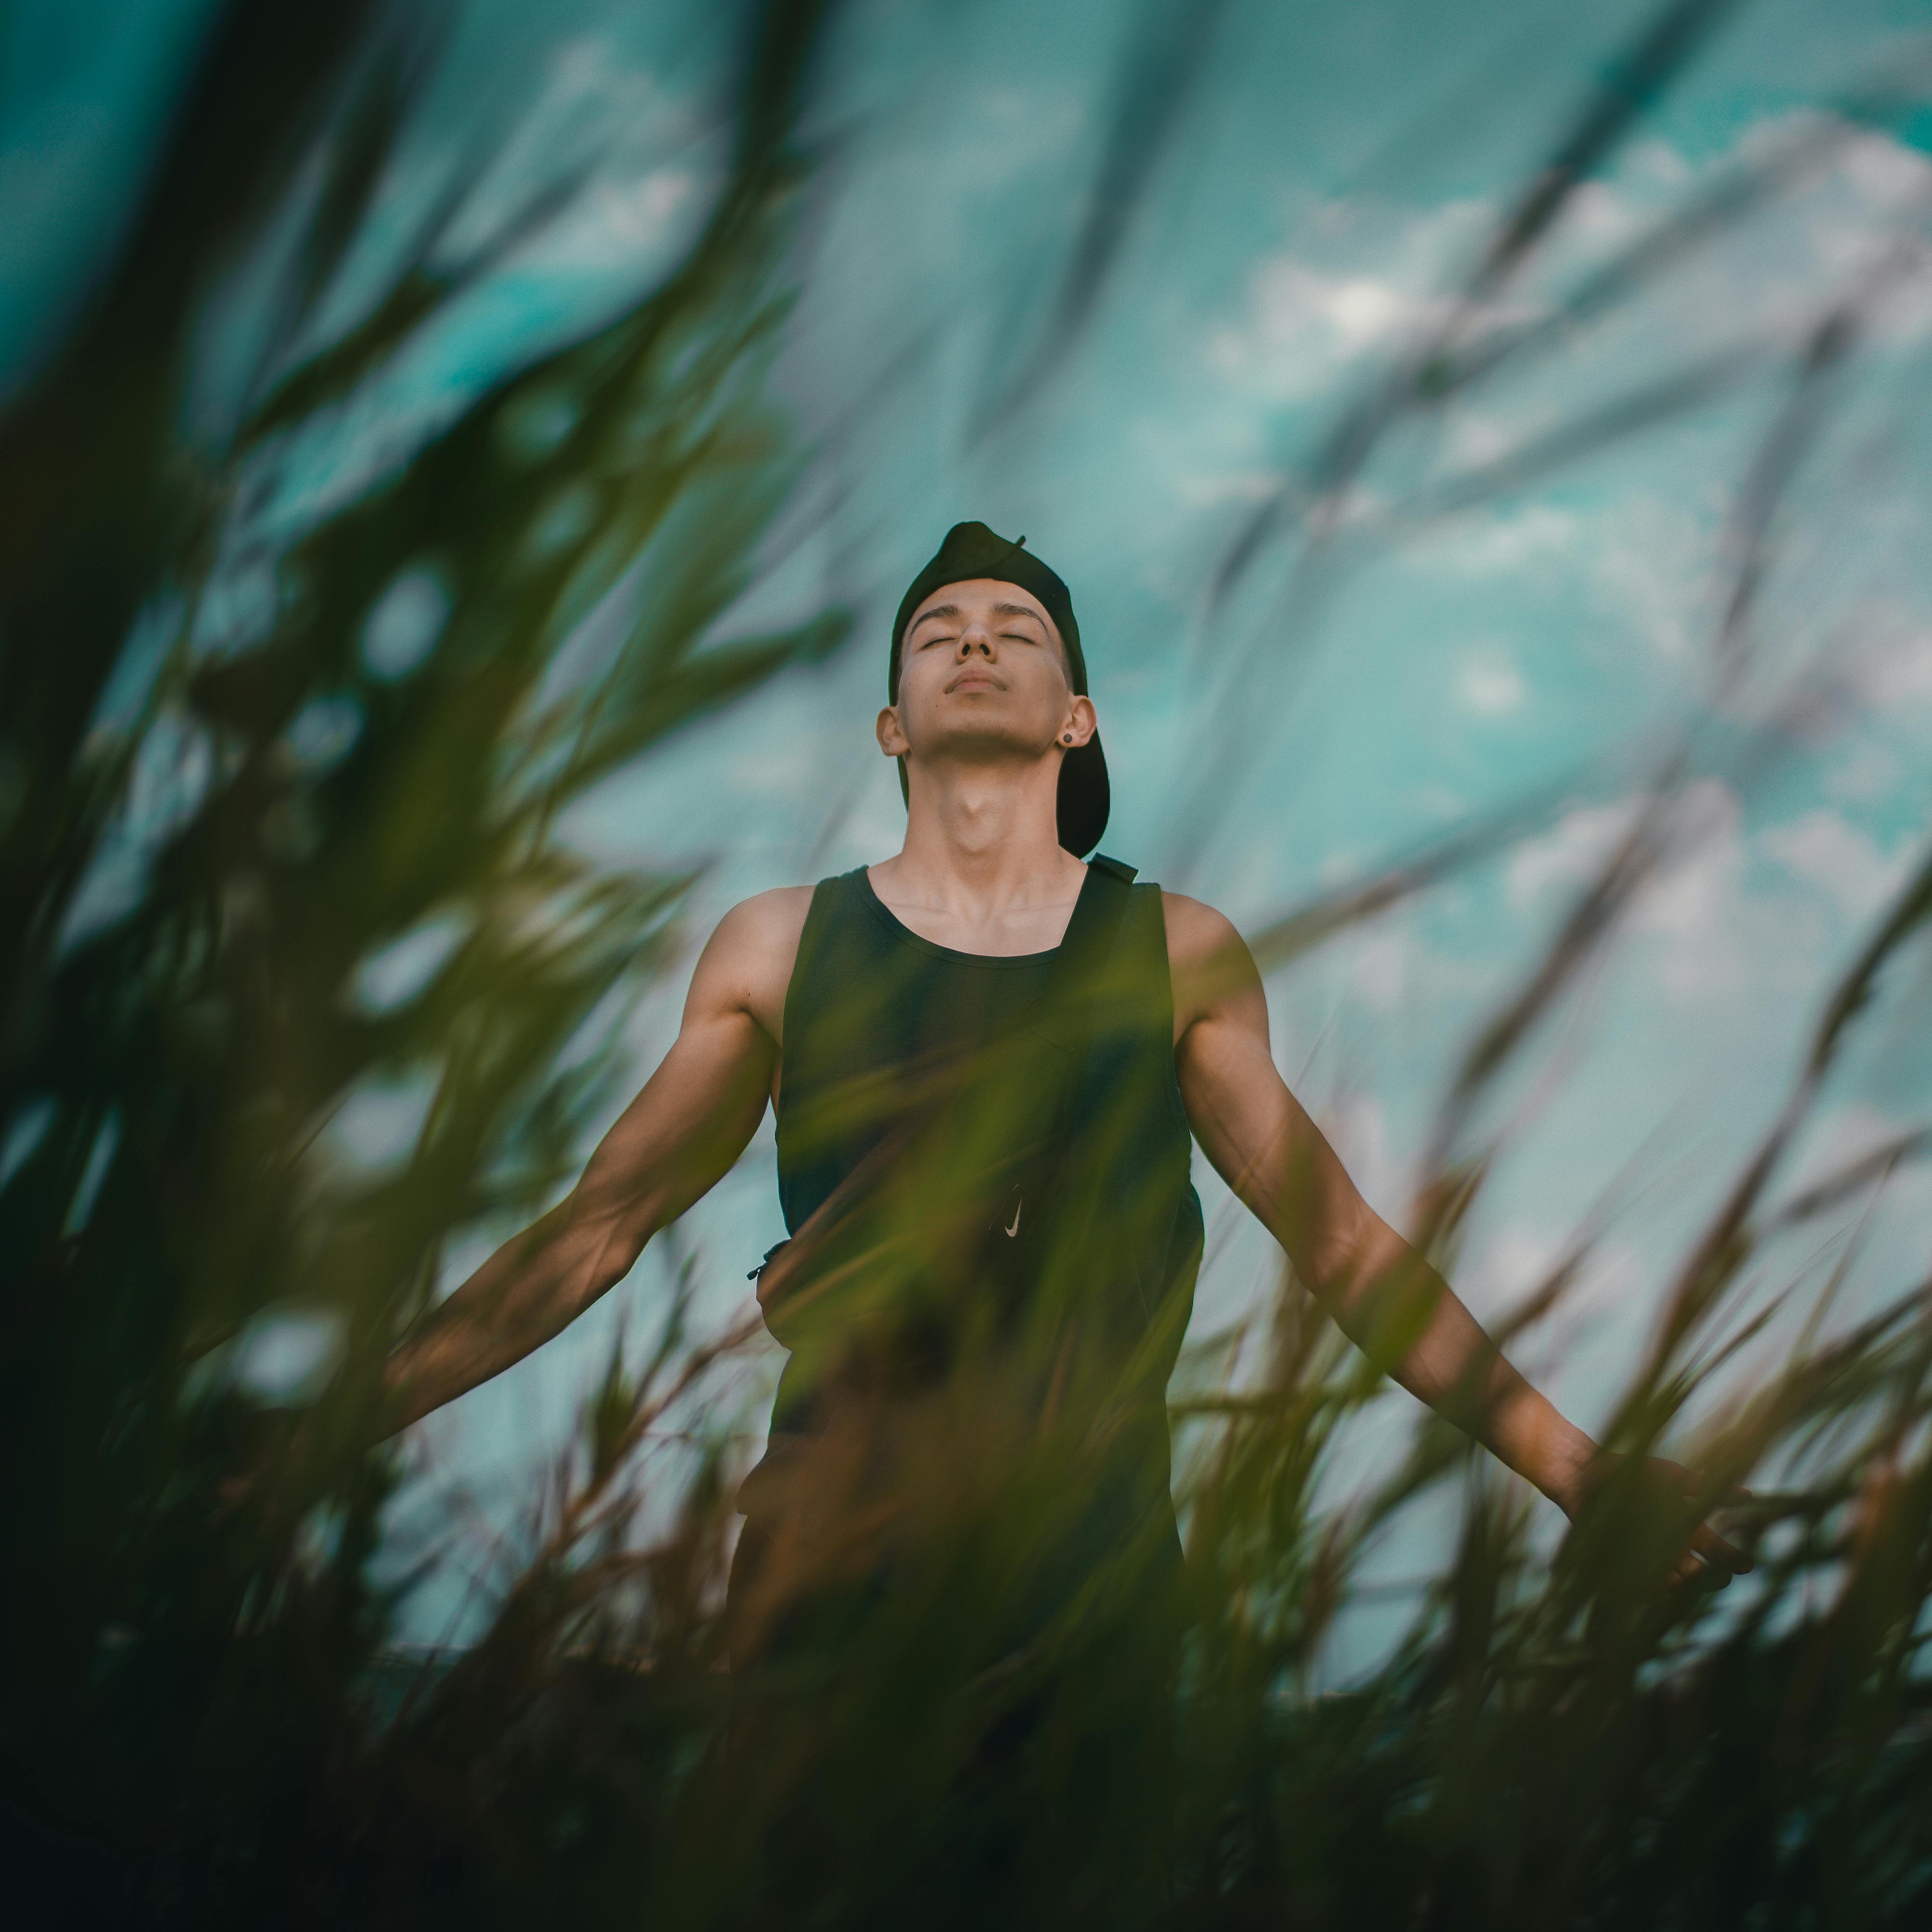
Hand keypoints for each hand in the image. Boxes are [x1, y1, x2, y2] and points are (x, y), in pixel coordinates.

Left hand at [1567, 1451, 1753, 1589]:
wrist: (1584, 1472)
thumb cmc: (1630, 1470)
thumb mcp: (1673, 1476)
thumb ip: (1705, 1488)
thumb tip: (1749, 1494)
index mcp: (1685, 1525)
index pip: (1715, 1549)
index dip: (1732, 1558)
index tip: (1747, 1563)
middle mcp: (1670, 1546)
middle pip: (1699, 1573)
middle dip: (1713, 1577)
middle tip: (1719, 1575)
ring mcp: (1647, 1556)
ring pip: (1675, 1583)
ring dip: (1686, 1585)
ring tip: (1693, 1579)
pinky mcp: (1623, 1564)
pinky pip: (1642, 1587)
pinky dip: (1653, 1590)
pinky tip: (1662, 1587)